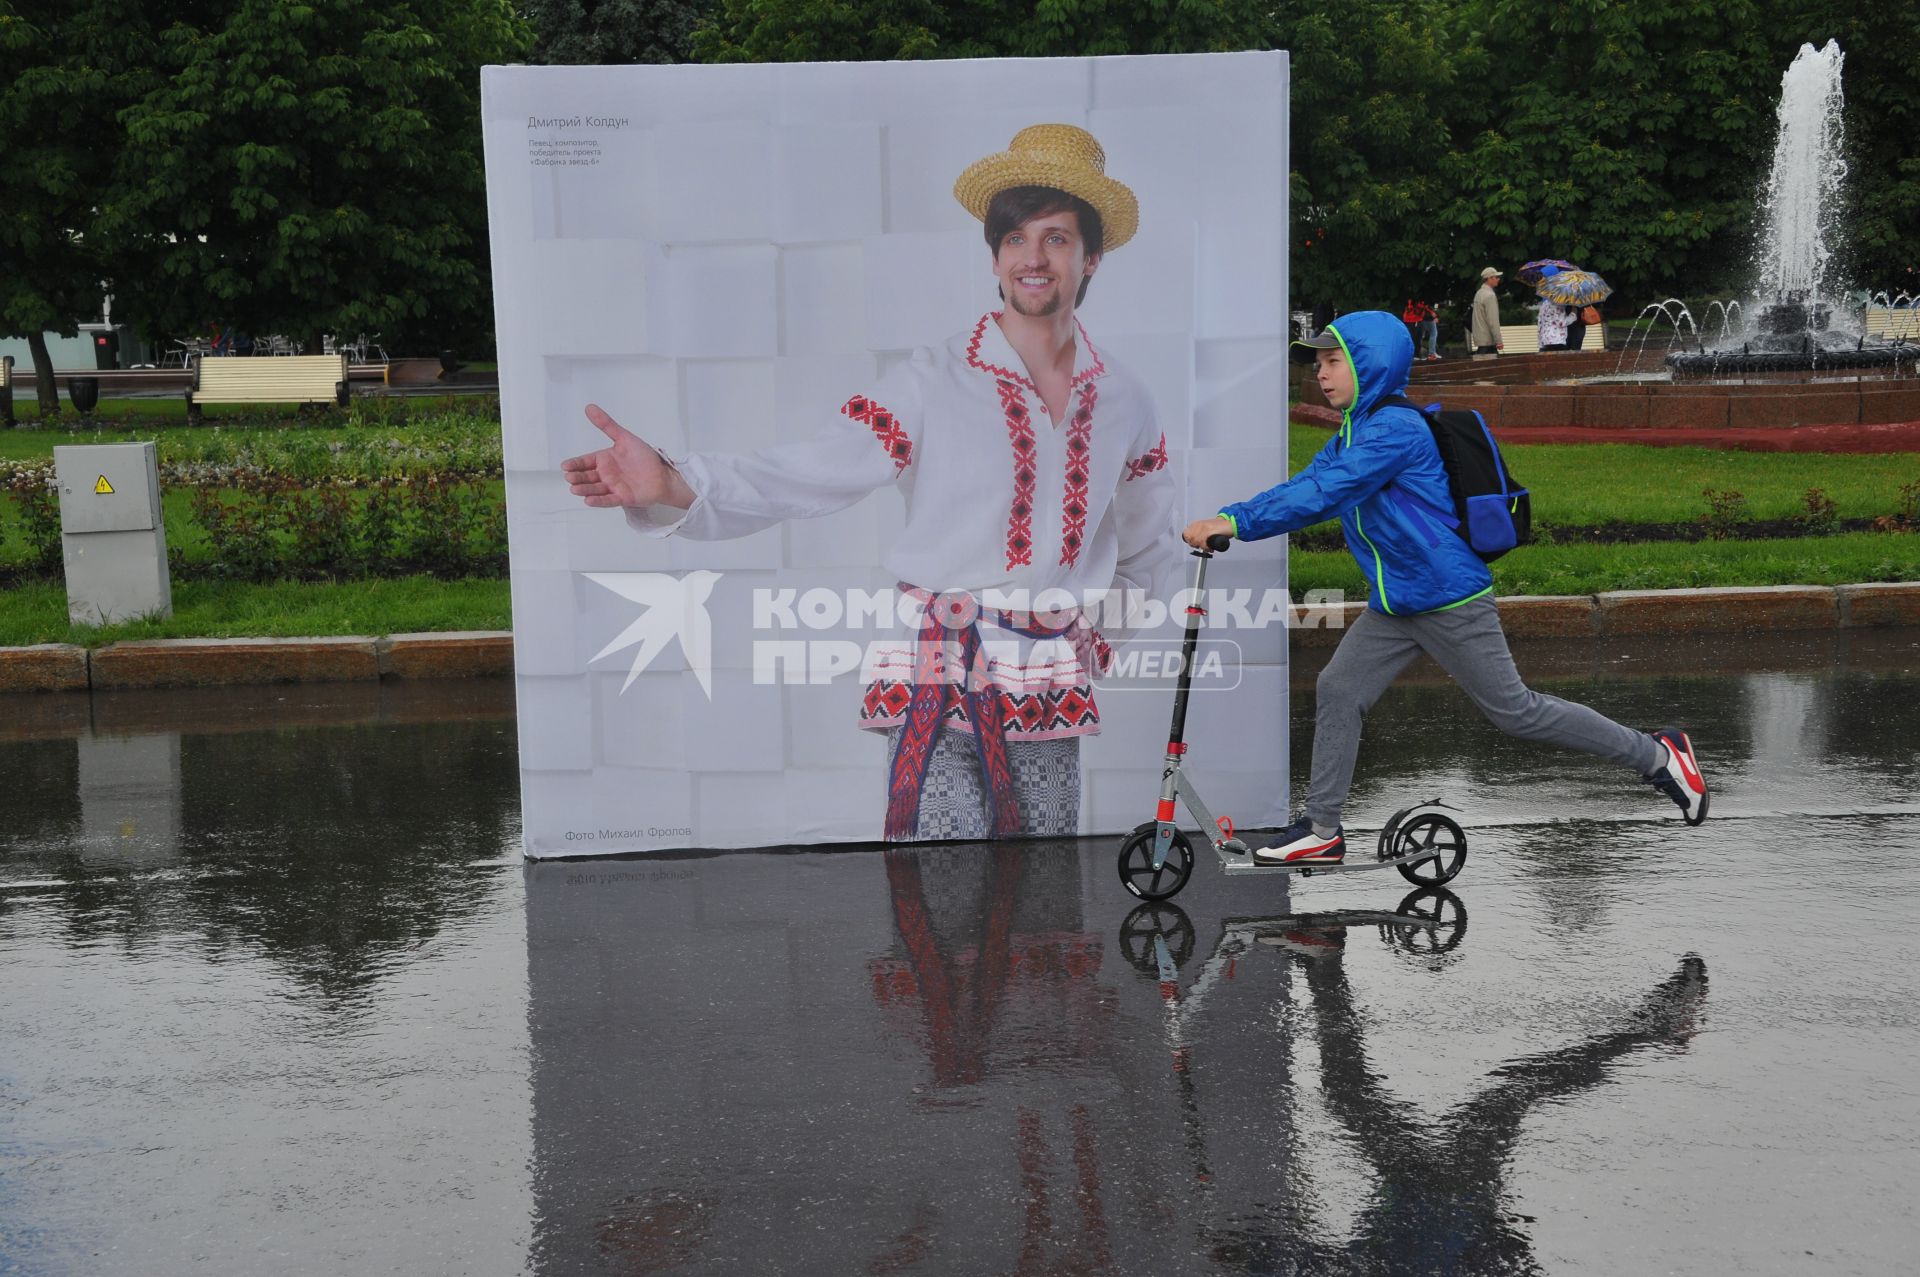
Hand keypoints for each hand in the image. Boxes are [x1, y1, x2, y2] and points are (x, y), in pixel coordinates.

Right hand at [560, 404, 694, 509]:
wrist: (664, 473)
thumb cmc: (645, 457)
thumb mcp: (624, 438)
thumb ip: (607, 424)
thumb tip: (589, 408)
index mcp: (604, 460)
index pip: (584, 462)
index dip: (575, 464)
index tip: (565, 466)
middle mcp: (606, 474)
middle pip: (587, 476)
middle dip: (577, 477)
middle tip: (569, 477)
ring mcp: (613, 487)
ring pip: (595, 489)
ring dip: (584, 489)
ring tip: (574, 489)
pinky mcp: (622, 498)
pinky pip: (608, 500)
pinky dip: (598, 501)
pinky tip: (588, 500)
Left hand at [1182, 516, 1233, 548]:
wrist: (1230, 524)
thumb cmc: (1220, 527)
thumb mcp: (1207, 528)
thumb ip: (1200, 533)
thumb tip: (1194, 542)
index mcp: (1197, 523)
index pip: (1186, 534)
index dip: (1190, 541)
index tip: (1194, 544)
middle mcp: (1199, 525)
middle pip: (1190, 538)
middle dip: (1195, 545)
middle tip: (1201, 547)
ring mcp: (1204, 528)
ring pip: (1196, 541)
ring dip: (1202, 547)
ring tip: (1207, 549)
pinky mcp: (1209, 531)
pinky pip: (1203, 542)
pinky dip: (1206, 547)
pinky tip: (1210, 548)